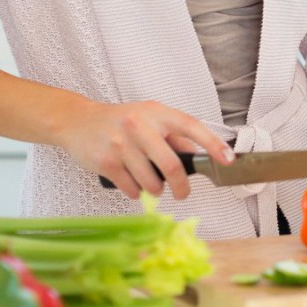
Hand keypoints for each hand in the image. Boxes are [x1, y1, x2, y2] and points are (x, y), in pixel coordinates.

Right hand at [58, 99, 234, 200]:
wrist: (77, 121)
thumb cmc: (120, 121)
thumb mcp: (150, 117)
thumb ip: (174, 135)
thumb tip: (199, 155)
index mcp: (157, 113)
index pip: (192, 127)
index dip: (213, 144)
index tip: (228, 159)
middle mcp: (140, 126)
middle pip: (172, 166)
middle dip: (182, 187)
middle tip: (183, 193)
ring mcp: (121, 144)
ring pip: (151, 182)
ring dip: (156, 189)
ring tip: (152, 184)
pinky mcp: (106, 162)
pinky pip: (131, 189)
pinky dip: (136, 192)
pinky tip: (133, 184)